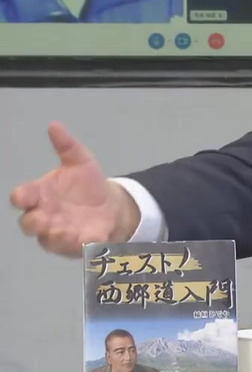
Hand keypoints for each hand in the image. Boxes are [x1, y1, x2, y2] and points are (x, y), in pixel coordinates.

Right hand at [10, 122, 139, 256]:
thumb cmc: (86, 184)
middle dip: (33, 221)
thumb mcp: (80, 161)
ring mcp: (60, 232)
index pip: (22, 197)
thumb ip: (66, 146)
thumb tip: (55, 125)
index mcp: (40, 195)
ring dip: (56, 236)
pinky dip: (83, 245)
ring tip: (64, 231)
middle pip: (29, 223)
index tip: (22, 197)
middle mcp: (45, 216)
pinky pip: (79, 247)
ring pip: (50, 239)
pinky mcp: (80, 244)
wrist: (110, 204)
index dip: (21, 197)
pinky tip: (91, 240)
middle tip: (41, 219)